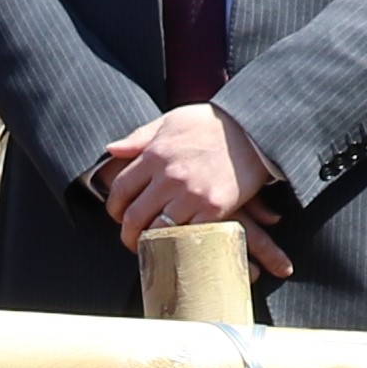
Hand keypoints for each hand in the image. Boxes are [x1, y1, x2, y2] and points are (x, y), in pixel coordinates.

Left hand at [88, 102, 277, 247]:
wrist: (255, 129)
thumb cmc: (212, 123)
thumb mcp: (172, 120)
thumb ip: (140, 137)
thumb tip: (111, 149)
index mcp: (155, 154)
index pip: (121, 189)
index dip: (114, 207)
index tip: (117, 215)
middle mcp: (170, 176)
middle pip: (134, 216)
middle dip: (127, 234)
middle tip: (130, 239)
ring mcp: (192, 194)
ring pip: (158, 231)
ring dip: (150, 244)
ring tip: (151, 247)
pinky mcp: (214, 208)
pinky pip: (187, 236)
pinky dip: (178, 245)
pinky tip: (176, 247)